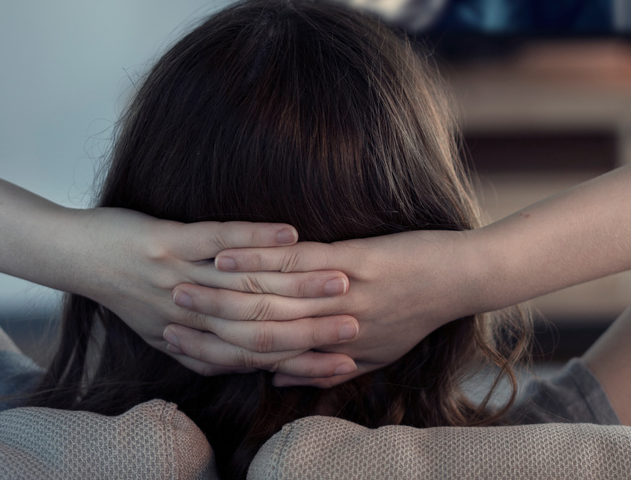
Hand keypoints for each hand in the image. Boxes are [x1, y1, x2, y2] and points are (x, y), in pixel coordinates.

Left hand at [71, 207, 359, 380]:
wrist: (72, 255)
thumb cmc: (125, 291)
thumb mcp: (166, 331)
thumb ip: (206, 350)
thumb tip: (252, 367)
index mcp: (192, 340)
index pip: (258, 358)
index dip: (304, 361)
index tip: (349, 358)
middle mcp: (188, 316)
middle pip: (260, 328)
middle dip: (314, 327)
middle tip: (359, 322)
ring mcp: (177, 277)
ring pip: (247, 285)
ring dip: (298, 281)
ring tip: (342, 279)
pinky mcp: (166, 242)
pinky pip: (218, 239)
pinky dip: (256, 237)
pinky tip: (292, 232)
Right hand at [164, 229, 486, 387]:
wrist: (465, 278)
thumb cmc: (421, 311)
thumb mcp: (379, 352)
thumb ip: (331, 367)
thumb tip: (281, 376)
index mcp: (339, 354)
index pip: (269, 361)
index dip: (223, 357)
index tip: (182, 349)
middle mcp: (336, 331)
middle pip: (261, 334)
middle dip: (209, 328)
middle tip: (165, 318)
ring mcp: (344, 296)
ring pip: (271, 299)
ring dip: (221, 294)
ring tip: (179, 285)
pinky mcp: (355, 262)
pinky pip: (299, 262)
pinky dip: (259, 258)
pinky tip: (225, 253)